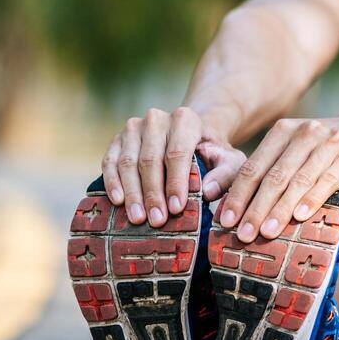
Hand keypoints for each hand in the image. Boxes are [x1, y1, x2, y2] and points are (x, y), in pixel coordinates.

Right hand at [101, 107, 245, 226]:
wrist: (187, 137)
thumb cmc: (211, 154)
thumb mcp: (228, 161)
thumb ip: (225, 174)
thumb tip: (208, 191)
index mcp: (185, 119)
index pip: (177, 153)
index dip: (176, 182)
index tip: (177, 209)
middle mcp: (156, 119)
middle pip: (150, 159)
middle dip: (153, 193)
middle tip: (157, 220)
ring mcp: (134, 128)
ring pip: (128, 162)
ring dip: (133, 193)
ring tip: (138, 218)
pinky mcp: (117, 139)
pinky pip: (109, 161)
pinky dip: (112, 182)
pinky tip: (117, 201)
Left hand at [217, 107, 338, 242]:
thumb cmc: (323, 148)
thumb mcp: (294, 149)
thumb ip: (268, 169)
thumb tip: (227, 198)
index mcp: (282, 131)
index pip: (253, 166)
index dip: (237, 194)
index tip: (224, 220)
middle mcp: (304, 132)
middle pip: (273, 176)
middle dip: (255, 208)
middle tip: (243, 234)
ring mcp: (329, 142)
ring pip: (298, 180)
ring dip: (280, 209)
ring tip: (267, 233)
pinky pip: (328, 180)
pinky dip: (312, 199)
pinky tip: (300, 217)